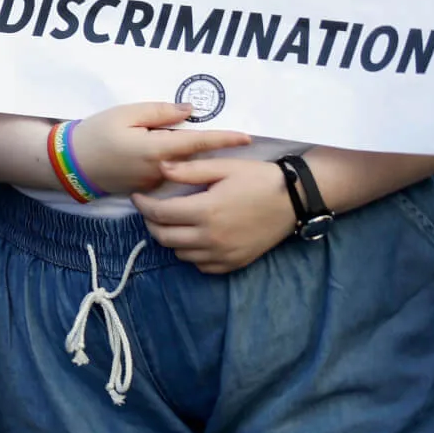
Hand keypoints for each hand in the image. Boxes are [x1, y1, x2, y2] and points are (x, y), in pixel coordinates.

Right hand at [70, 102, 251, 195]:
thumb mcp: (125, 113)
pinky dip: (177, 166)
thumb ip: (159, 112)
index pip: (199, 142)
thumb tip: (189, 111)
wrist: (71, 165)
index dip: (224, 139)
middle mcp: (161, 171)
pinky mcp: (147, 189)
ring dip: (194, 159)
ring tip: (203, 148)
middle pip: (196, 158)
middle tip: (234, 140)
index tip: (248, 137)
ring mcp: (155, 184)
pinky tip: (170, 158)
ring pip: (184, 168)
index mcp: (158, 149)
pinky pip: (170, 176)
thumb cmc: (96, 133)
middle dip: (214, 150)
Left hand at [134, 158, 295, 273]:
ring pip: (180, 254)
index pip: (160, 214)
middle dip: (151, 223)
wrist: (295, 199)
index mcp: (206, 211)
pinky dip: (191, 253)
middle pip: (165, 238)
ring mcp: (224, 254)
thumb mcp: (224, 166)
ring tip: (172, 221)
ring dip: (170, 238)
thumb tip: (159, 168)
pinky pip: (201, 265)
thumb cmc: (258, 178)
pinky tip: (194, 237)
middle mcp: (212, 238)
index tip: (137, 197)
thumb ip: (189, 169)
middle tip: (150, 210)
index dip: (143, 205)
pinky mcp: (235, 263)